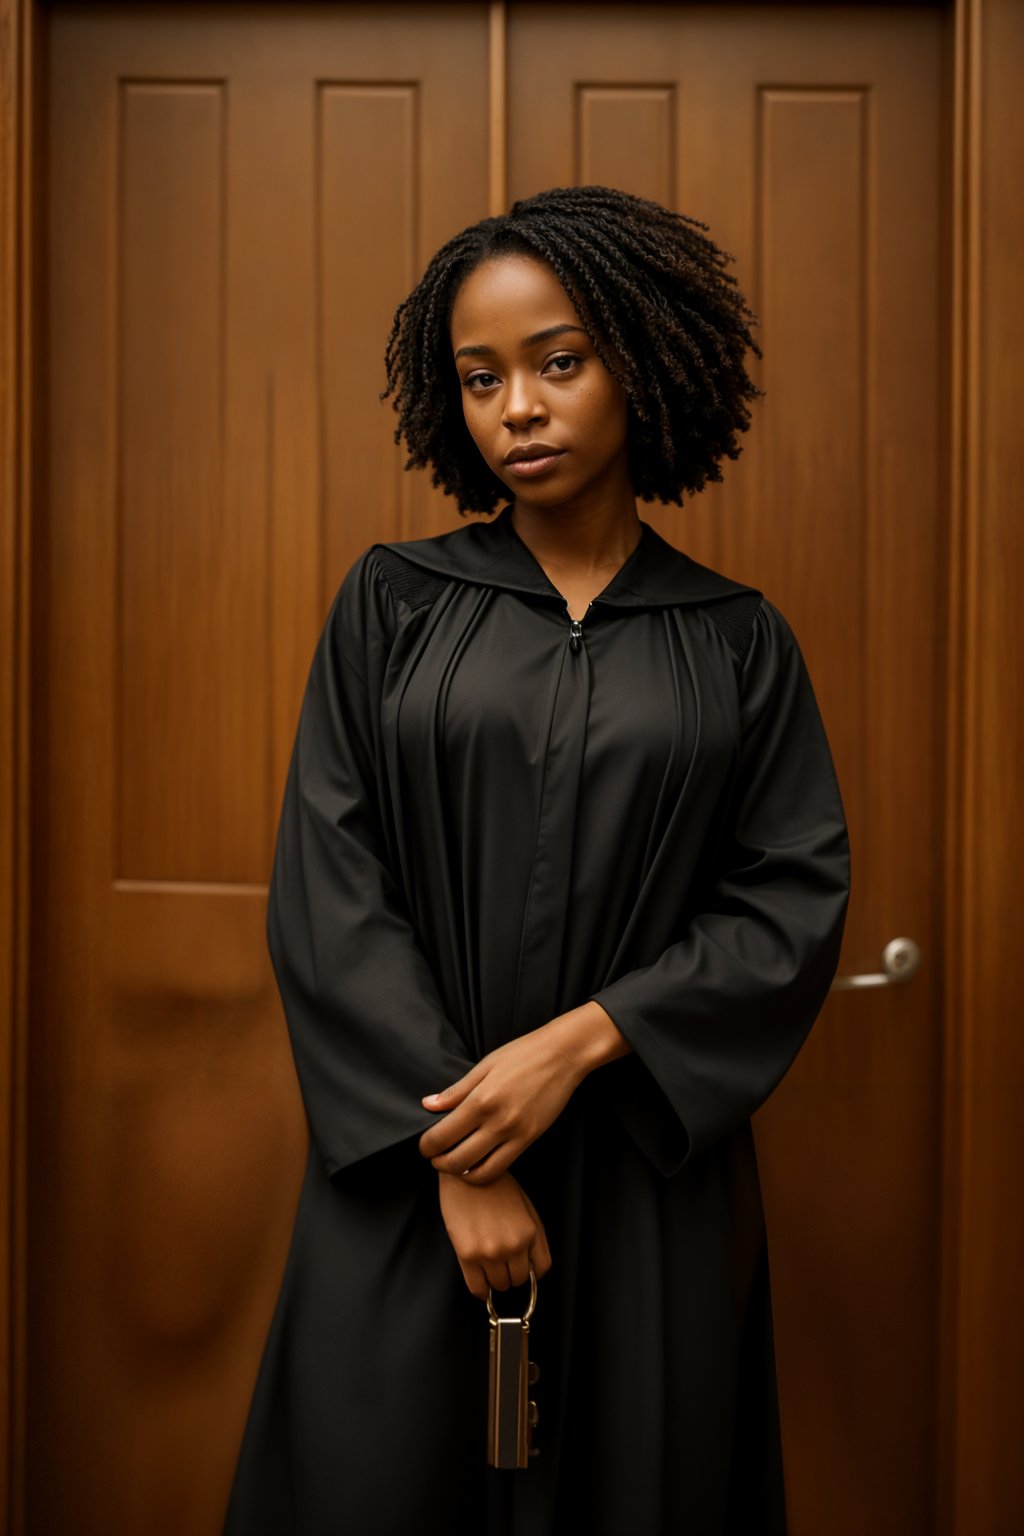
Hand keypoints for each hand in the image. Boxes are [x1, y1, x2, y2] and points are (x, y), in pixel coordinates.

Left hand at [419, 1002, 631, 1183]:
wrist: (563, 1055)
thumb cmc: (522, 1054)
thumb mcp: (484, 1066)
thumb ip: (456, 1091)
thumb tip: (428, 1105)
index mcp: (480, 1100)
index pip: (442, 1136)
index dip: (427, 1146)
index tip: (424, 1146)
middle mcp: (497, 1122)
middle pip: (457, 1160)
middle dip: (439, 1163)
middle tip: (434, 1158)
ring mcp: (516, 1134)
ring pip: (480, 1172)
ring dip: (461, 1173)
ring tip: (455, 1163)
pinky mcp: (530, 1139)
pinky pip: (502, 1167)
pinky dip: (484, 1171)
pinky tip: (478, 1161)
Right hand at [437, 1169, 551, 1300]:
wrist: (466, 1173)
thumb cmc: (495, 1186)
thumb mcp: (526, 1206)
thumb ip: (534, 1237)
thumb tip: (533, 1266)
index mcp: (530, 1232)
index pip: (541, 1269)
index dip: (532, 1271)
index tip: (524, 1268)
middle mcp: (512, 1246)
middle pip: (519, 1279)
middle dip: (512, 1273)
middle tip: (503, 1261)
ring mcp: (489, 1252)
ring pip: (499, 1285)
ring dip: (495, 1278)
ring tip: (489, 1263)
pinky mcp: (467, 1255)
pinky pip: (476, 1287)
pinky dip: (480, 1290)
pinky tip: (480, 1280)